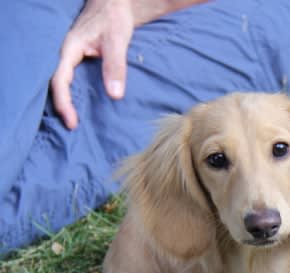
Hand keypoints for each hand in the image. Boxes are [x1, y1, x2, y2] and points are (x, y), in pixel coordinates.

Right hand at [52, 0, 205, 129]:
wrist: (114, 3)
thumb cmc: (113, 18)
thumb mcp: (117, 41)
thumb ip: (115, 67)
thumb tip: (115, 95)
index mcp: (68, 49)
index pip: (59, 81)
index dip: (64, 103)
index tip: (72, 122)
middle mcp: (65, 53)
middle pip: (56, 84)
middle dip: (62, 106)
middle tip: (72, 127)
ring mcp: (71, 55)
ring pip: (64, 81)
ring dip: (68, 100)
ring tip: (76, 120)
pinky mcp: (80, 57)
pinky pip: (72, 77)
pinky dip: (76, 92)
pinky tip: (85, 104)